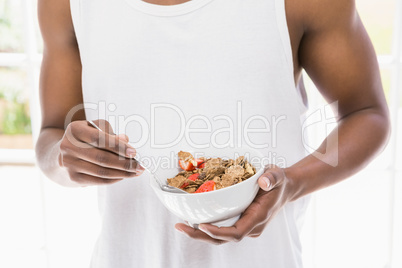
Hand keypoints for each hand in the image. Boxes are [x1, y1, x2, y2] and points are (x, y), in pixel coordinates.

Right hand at [57, 119, 143, 185]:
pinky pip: (99, 181)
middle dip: (124, 163)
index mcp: (75, 130)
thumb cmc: (87, 138)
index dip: (118, 146)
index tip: (134, 152)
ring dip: (122, 173)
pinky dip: (114, 179)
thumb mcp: (97, 129)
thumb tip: (125, 140)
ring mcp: (69, 164)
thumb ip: (111, 133)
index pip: (99, 139)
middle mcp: (68, 147)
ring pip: (101, 172)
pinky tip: (124, 176)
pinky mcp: (74, 178)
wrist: (66, 153)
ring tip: (136, 172)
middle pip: (101, 158)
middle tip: (139, 165)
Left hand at [174, 165, 294, 244]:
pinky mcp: (240, 221)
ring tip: (181, 224)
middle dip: (201, 235)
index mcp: (258, 217)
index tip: (202, 225)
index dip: (218, 232)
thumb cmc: (279, 182)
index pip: (236, 233)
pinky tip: (193, 218)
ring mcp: (245, 225)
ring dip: (201, 233)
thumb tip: (263, 181)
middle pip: (223, 238)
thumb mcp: (278, 175)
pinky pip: (222, 228)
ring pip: (220, 236)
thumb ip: (272, 178)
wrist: (285, 188)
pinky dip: (207, 226)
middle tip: (180, 227)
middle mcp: (250, 226)